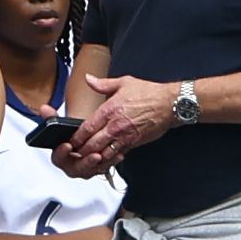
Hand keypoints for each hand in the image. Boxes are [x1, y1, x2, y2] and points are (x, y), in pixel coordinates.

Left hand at [53, 74, 172, 177]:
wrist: (170, 104)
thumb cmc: (149, 93)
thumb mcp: (124, 82)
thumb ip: (102, 84)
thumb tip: (88, 78)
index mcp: (109, 110)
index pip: (87, 127)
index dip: (76, 137)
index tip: (69, 141)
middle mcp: (115, 125)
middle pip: (92, 144)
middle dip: (81, 151)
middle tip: (73, 155)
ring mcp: (125, 136)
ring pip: (104, 153)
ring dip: (93, 158)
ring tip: (85, 160)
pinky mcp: (134, 143)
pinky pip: (117, 155)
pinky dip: (108, 159)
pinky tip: (102, 160)